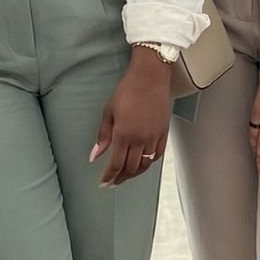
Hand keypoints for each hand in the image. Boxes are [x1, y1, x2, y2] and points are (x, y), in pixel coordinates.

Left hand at [90, 48, 171, 186]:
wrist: (150, 77)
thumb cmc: (128, 90)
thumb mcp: (108, 112)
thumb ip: (103, 136)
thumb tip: (95, 154)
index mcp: (124, 134)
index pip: (115, 164)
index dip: (109, 176)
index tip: (104, 182)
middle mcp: (140, 139)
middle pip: (131, 168)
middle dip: (121, 178)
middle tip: (114, 181)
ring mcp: (154, 137)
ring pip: (145, 165)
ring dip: (135, 173)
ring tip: (127, 175)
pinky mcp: (164, 133)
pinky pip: (157, 155)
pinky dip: (149, 163)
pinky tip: (143, 163)